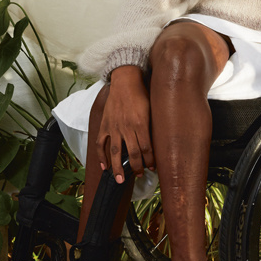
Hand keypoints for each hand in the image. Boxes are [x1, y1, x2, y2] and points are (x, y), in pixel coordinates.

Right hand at [95, 66, 152, 182]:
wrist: (125, 81)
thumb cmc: (142, 93)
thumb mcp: (152, 108)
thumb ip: (153, 125)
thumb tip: (160, 141)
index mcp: (141, 123)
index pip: (147, 148)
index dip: (150, 161)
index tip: (153, 168)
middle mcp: (127, 127)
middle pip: (133, 153)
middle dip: (137, 168)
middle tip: (140, 175)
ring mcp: (114, 127)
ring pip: (116, 153)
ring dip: (118, 169)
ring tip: (120, 180)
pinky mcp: (104, 124)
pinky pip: (101, 143)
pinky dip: (102, 156)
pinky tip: (104, 166)